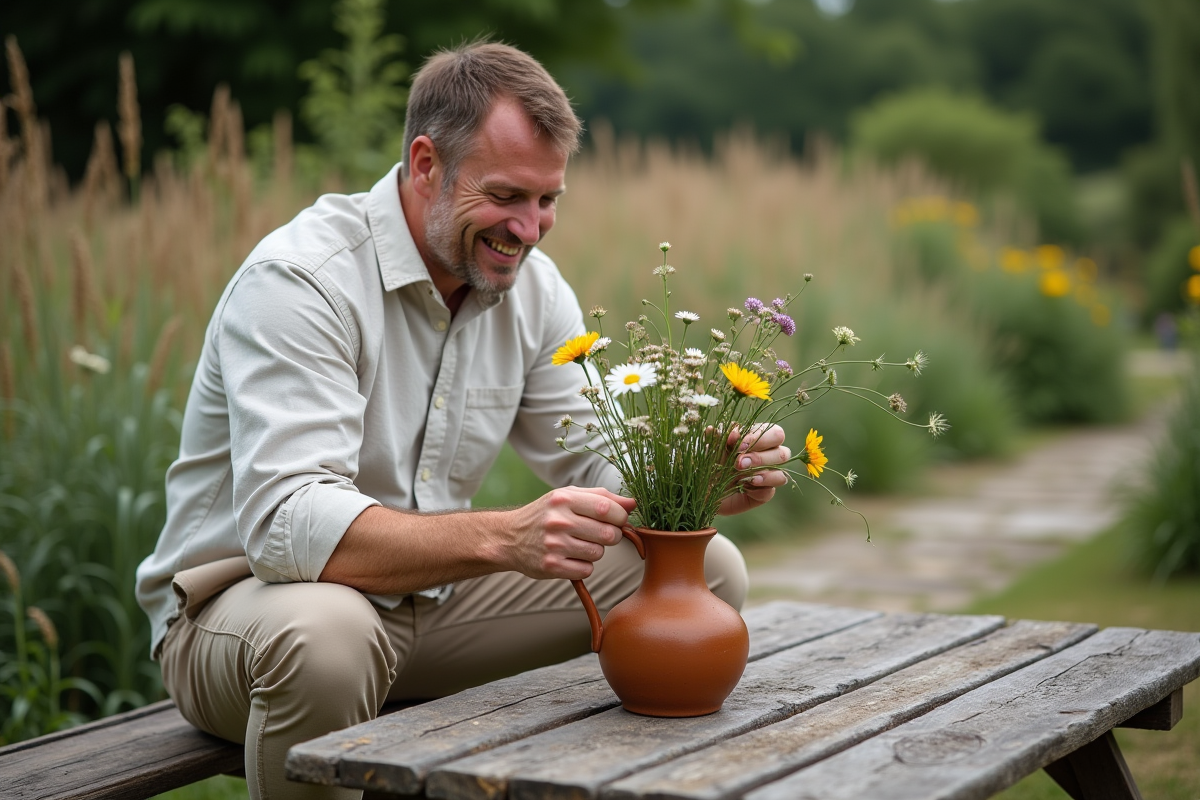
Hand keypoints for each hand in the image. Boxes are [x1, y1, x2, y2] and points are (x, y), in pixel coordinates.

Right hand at [502, 486, 635, 579]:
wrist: (509, 538)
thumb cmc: (545, 514)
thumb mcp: (568, 496)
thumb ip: (601, 497)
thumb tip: (633, 504)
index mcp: (564, 499)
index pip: (607, 509)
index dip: (621, 517)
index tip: (618, 520)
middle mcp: (558, 521)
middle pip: (608, 534)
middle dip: (611, 535)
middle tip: (598, 533)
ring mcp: (554, 545)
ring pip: (598, 553)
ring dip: (595, 551)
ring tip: (578, 544)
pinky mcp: (551, 567)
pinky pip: (586, 570)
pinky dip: (583, 566)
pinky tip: (569, 557)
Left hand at [717, 424, 790, 515]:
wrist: (703, 489)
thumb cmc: (711, 463)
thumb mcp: (712, 450)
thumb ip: (716, 439)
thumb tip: (714, 429)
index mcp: (760, 440)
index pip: (774, 433)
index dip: (758, 437)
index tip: (737, 443)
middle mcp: (768, 457)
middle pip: (783, 453)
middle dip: (760, 457)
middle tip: (738, 463)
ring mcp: (768, 476)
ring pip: (782, 472)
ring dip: (763, 472)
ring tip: (742, 474)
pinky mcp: (764, 493)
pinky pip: (770, 491)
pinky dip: (759, 487)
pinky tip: (745, 486)